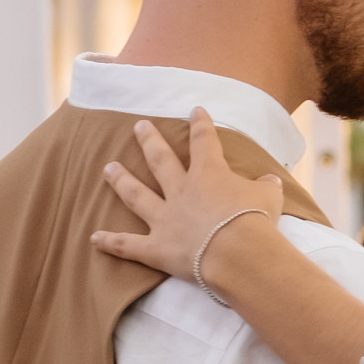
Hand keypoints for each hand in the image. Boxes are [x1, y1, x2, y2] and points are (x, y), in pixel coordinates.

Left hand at [90, 107, 283, 291]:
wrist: (239, 253)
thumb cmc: (256, 221)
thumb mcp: (269, 197)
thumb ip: (265, 186)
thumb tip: (270, 181)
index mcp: (209, 174)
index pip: (204, 141)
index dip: (200, 124)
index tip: (195, 110)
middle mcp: (181, 192)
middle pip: (160, 161)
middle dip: (149, 141)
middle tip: (138, 126)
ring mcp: (165, 219)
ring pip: (137, 196)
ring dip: (121, 181)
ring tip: (109, 168)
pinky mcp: (157, 248)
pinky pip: (129, 245)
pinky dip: (111, 243)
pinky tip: (94, 238)